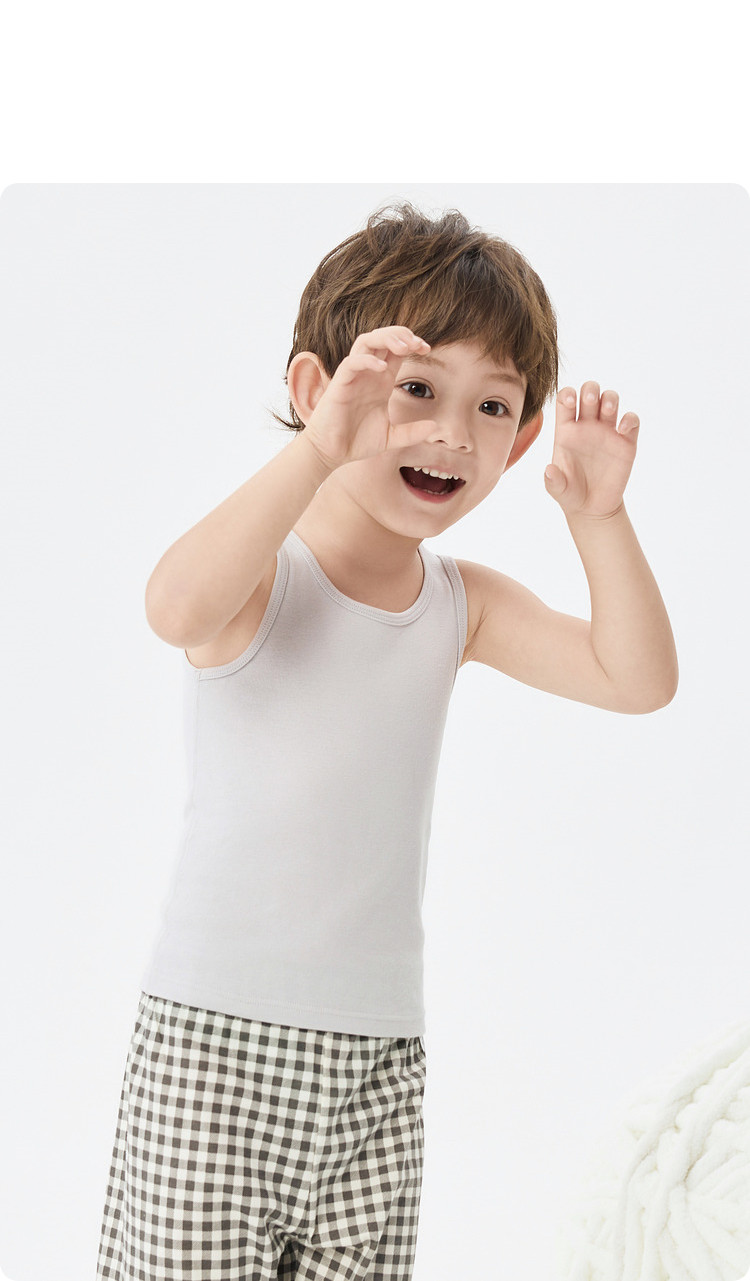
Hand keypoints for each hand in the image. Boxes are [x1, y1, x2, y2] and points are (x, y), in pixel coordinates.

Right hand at [302, 326, 437, 471]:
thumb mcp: (391, 437)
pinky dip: (368, 360)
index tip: (426, 349)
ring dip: (386, 338)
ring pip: (366, 342)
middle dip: (401, 334)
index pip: (396, 351)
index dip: (412, 343)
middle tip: (418, 344)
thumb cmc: (356, 442)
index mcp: (381, 381)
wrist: (332, 453)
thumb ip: (412, 432)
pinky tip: (383, 368)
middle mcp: (368, 374)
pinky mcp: (339, 384)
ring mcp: (353, 377)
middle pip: (382, 338)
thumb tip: (434, 428)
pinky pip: (352, 363)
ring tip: (404, 347)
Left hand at [543, 382, 639, 519]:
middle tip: (589, 401)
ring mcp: (607, 432)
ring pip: (610, 401)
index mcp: (567, 431)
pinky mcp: (626, 442)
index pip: (566, 401)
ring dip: (610, 398)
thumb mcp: (558, 490)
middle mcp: (587, 426)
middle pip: (589, 393)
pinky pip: (631, 421)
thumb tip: (549, 471)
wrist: (593, 509)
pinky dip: (630, 420)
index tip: (570, 400)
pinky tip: (623, 430)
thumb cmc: (571, 493)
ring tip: (607, 410)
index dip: (567, 394)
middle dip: (590, 390)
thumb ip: (553, 481)